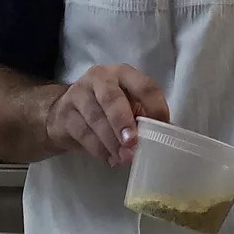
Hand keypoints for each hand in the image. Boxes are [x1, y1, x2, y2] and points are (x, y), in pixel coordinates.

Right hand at [45, 64, 169, 165]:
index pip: (144, 85)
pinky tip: (110, 159)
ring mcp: (79, 94)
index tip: (162, 127)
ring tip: (124, 158)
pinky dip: (99, 150)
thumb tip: (170, 134)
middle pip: (112, 99)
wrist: (63, 113)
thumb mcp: (129, 105)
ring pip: (96, 118)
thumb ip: (146, 117)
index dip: (155, 106)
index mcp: (124, 74)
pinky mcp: (65, 114)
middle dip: (123, 122)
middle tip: (133, 143)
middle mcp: (100, 78)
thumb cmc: (107, 108)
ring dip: (112, 142)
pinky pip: (83, 134)